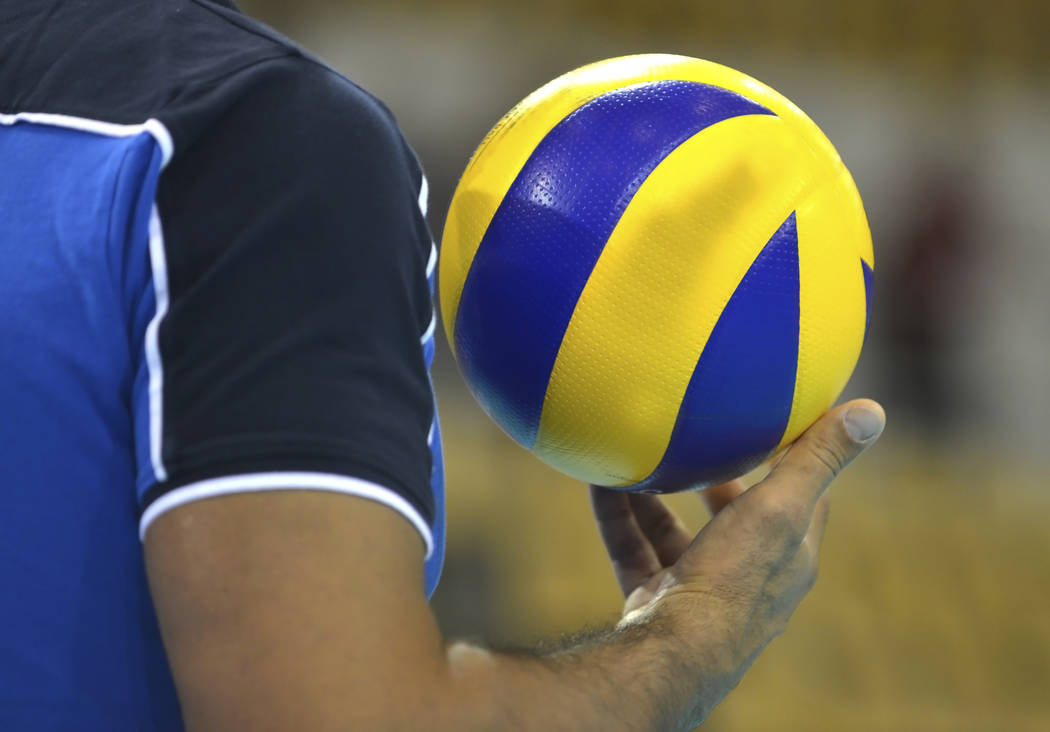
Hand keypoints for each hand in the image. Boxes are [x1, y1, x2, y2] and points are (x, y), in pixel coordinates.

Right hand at [590, 399, 884, 712]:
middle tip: (701, 439)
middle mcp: (747, 578)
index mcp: (789, 558)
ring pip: (677, 536)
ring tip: (637, 458)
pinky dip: (617, 517)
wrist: (671, 653)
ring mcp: (698, 594)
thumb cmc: (735, 579)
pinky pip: (634, 551)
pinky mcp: (656, 603)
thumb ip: (817, 460)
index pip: (806, 503)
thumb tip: (872, 411)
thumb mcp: (780, 508)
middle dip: (720, 481)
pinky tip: (599, 484)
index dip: (799, 463)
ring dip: (656, 499)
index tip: (781, 423)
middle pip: (737, 520)